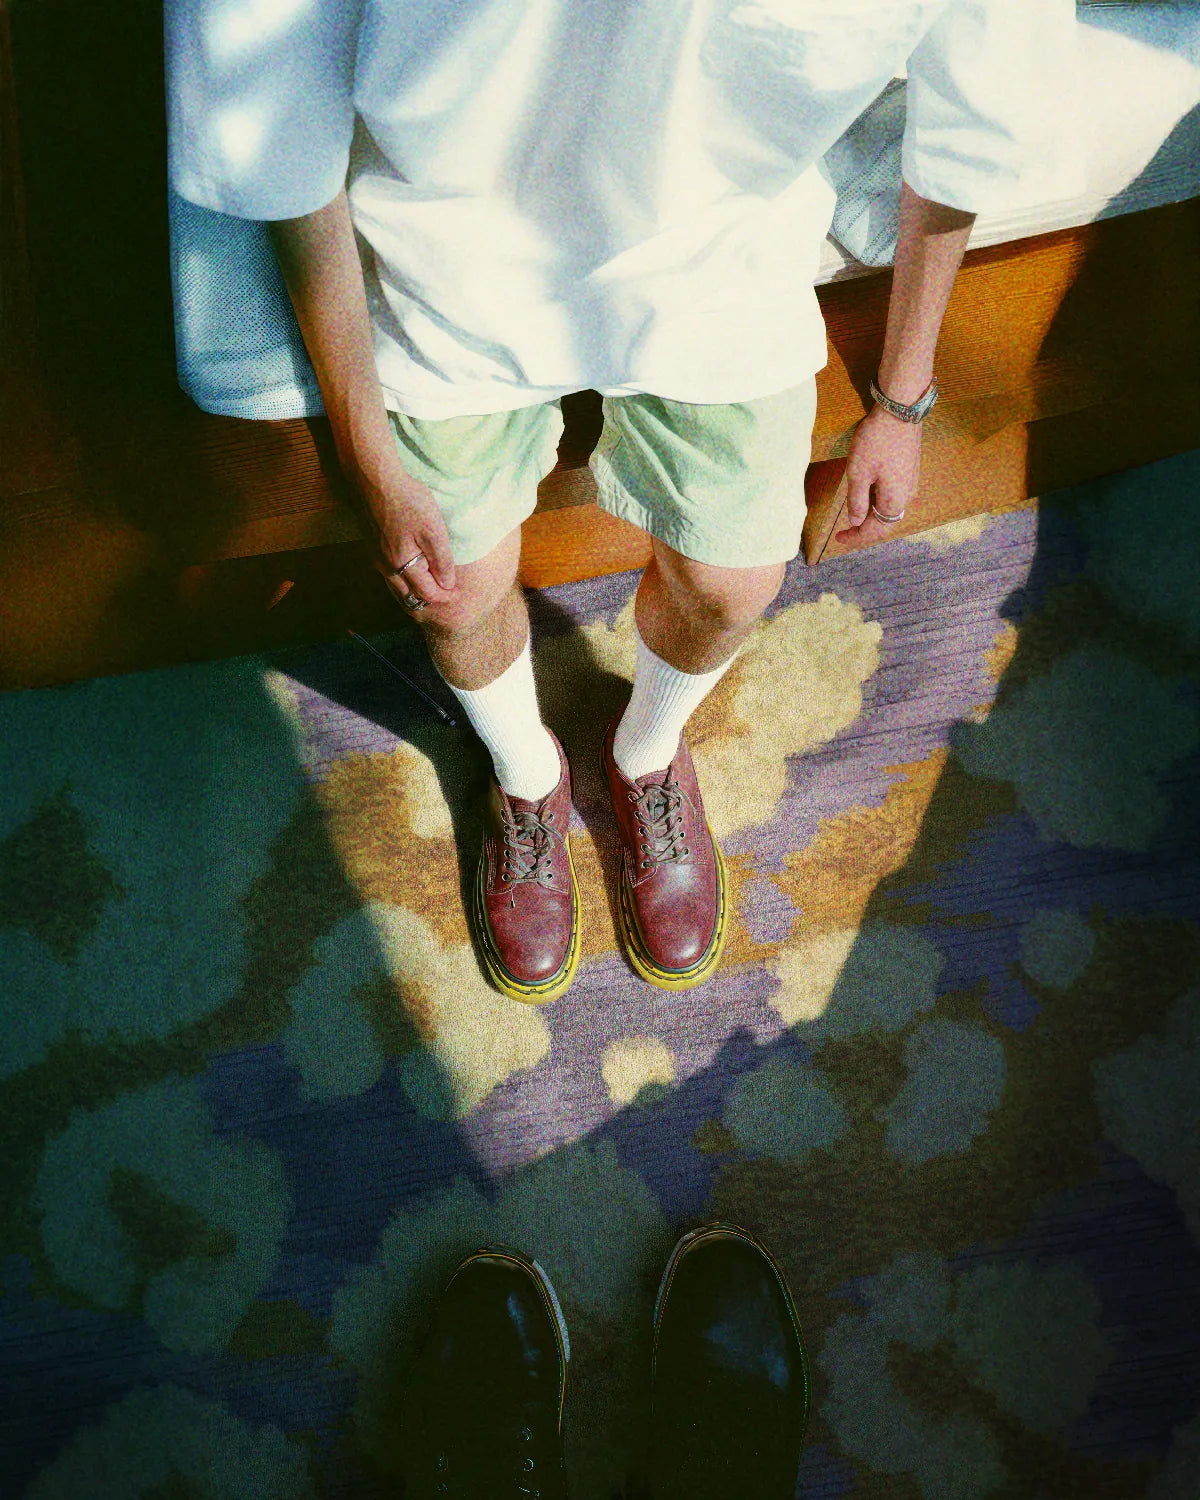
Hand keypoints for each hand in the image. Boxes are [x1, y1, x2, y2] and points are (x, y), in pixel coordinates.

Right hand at [353, 459, 457, 607]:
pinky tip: (410, 569)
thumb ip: (441, 560)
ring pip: (396, 585)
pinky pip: (389, 572)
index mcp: (403, 565)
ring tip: (430, 585)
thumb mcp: (433, 531)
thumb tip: (447, 584)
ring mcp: (376, 557)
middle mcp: (386, 567)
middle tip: (445, 594)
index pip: (427, 593)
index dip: (444, 596)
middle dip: (428, 598)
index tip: (458, 593)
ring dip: (414, 589)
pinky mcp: (372, 545)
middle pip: (409, 596)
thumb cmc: (407, 502)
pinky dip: (403, 577)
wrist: (374, 479)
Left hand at [835, 403, 922, 548]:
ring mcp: (911, 483)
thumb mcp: (858, 473)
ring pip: (889, 507)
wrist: (900, 411)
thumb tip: (856, 521)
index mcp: (894, 502)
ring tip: (852, 510)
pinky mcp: (910, 471)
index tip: (838, 538)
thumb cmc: (876, 442)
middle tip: (845, 530)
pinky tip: (866, 491)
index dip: (855, 537)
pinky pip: (893, 494)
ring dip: (871, 513)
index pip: (874, 530)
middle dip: (864, 528)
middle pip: (884, 522)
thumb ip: (856, 501)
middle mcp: (907, 496)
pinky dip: (878, 499)